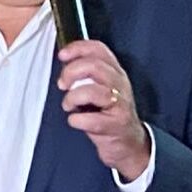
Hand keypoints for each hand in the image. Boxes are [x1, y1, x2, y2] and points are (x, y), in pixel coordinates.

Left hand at [56, 40, 150, 180]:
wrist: (129, 143)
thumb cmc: (110, 115)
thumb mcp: (102, 88)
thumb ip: (87, 73)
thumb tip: (65, 63)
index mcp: (116, 72)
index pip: (99, 49)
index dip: (78, 48)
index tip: (63, 55)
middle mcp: (120, 85)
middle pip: (94, 66)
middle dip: (71, 73)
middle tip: (62, 84)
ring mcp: (120, 105)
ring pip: (92, 91)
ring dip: (72, 98)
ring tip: (69, 106)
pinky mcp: (116, 125)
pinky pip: (89, 119)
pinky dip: (76, 120)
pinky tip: (77, 121)